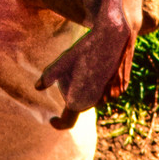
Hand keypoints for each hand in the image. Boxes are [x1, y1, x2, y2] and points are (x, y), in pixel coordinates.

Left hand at [35, 0, 139, 130]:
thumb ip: (50, 75)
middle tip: (71, 71)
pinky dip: (99, 83)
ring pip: (92, 97)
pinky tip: (99, 64)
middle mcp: (96, 101)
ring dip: (86, 89)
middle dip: (72, 93)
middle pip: (79, 104)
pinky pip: (105, 91)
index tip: (52, 120)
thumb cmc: (86, 48)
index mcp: (80, 99)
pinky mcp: (121, 89)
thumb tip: (37, 87)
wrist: (114, 36)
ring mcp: (111, 96)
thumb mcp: (64, 60)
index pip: (68, 121)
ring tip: (87, 65)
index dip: (59, 123)